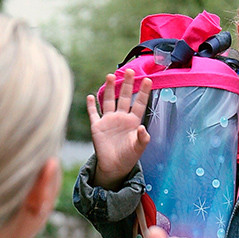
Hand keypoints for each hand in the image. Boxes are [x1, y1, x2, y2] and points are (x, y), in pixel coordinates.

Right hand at [87, 68, 151, 189]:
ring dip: (109, 89)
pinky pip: (93, 114)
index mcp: (133, 121)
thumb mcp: (139, 148)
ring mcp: (108, 120)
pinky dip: (91, 106)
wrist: (115, 166)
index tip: (148, 80)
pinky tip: (90, 96)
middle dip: (127, 84)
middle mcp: (121, 117)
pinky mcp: (97, 126)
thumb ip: (143, 138)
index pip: (140, 103)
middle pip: (124, 97)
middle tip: (130, 71)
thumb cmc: (129, 156)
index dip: (144, 92)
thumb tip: (143, 128)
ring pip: (109, 101)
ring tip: (110, 76)